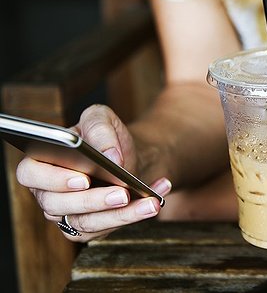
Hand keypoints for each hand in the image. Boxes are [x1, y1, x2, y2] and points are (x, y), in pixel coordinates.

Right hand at [15, 105, 171, 241]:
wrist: (126, 155)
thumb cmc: (105, 137)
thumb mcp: (102, 118)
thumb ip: (100, 128)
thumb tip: (110, 156)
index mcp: (41, 162)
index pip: (31, 174)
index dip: (53, 179)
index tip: (84, 178)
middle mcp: (48, 192)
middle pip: (59, 205)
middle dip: (94, 200)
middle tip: (122, 193)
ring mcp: (66, 214)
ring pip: (86, 223)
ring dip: (121, 215)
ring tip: (150, 202)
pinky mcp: (88, 228)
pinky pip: (108, 228)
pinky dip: (135, 215)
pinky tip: (155, 200)